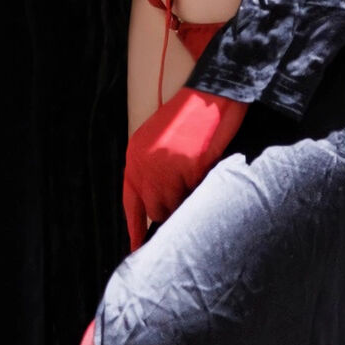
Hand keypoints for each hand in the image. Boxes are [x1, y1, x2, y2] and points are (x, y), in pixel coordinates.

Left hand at [122, 87, 246, 249]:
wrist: (213, 95)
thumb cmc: (191, 118)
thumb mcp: (159, 142)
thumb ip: (152, 170)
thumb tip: (158, 206)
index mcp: (134, 158)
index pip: (132, 203)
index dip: (135, 229)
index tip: (137, 250)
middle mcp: (144, 165)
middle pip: (155, 210)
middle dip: (172, 208)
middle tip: (189, 193)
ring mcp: (165, 168)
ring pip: (176, 207)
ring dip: (189, 200)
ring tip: (199, 176)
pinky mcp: (187, 168)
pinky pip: (197, 195)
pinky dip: (204, 188)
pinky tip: (207, 169)